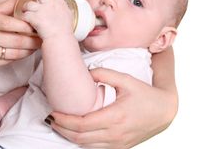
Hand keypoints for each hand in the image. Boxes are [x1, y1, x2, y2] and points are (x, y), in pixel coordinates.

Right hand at [0, 0, 41, 69]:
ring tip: (38, 45)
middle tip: (43, 37)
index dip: (26, 26)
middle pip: (14, 40)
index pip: (9, 23)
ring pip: (13, 53)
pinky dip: (19, 56)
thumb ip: (7, 6)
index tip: (37, 25)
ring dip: (29, 50)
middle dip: (33, 40)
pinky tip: (26, 52)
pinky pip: (7, 61)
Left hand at [22, 0, 72, 38]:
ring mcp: (42, 10)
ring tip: (24, 9)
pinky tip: (22, 19)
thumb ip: (65, 11)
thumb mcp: (69, 17)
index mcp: (60, 3)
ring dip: (25, 6)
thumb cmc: (65, 31)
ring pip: (29, 3)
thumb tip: (64, 11)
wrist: (60, 38)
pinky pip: (25, 14)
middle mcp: (50, 4)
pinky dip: (22, 16)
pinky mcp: (34, 17)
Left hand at [50, 68, 177, 147]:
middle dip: (62, 129)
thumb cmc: (144, 94)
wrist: (163, 110)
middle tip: (51, 118)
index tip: (53, 112)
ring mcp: (117, 144)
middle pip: (80, 138)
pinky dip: (82, 142)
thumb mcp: (125, 79)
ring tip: (59, 125)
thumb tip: (86, 73)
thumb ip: (104, 74)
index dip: (64, 120)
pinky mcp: (120, 147)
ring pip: (86, 146)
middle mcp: (115, 134)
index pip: (81, 124)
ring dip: (69, 137)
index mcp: (115, 116)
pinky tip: (76, 133)